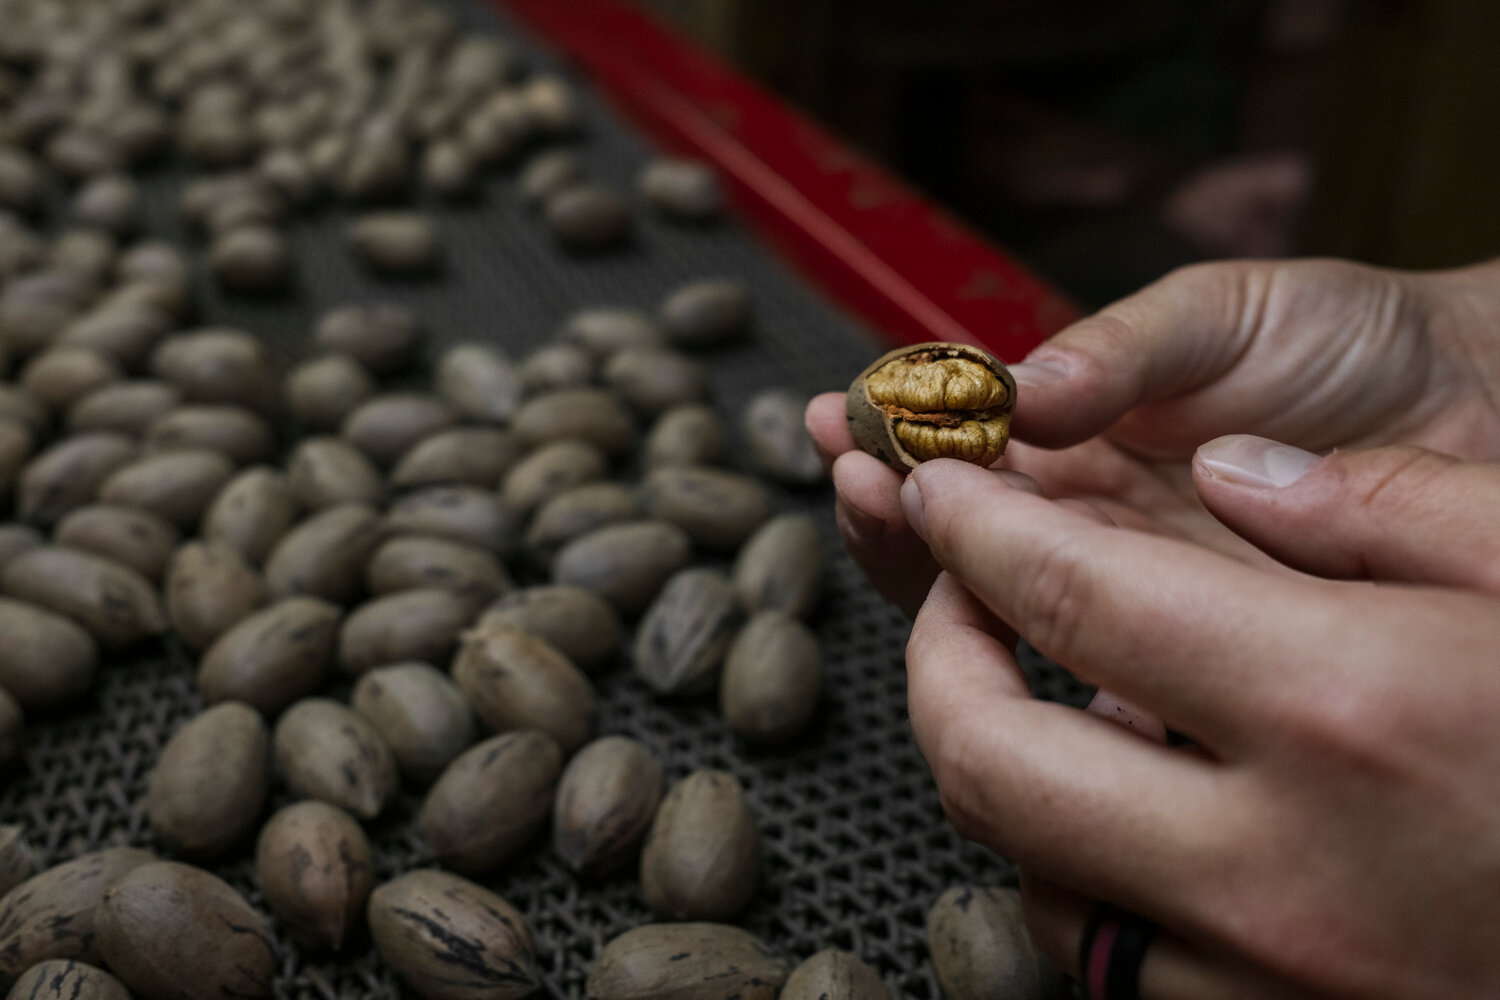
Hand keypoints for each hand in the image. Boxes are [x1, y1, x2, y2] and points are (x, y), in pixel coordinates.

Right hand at [808, 257, 1499, 614]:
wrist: (1475, 402)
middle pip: (959, 531)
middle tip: (853, 476)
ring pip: (1008, 603)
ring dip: (936, 570)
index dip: (897, 432)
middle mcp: (1092, 519)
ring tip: (893, 522)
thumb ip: (1122, 350)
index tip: (844, 420)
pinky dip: (1042, 664)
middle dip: (892, 501)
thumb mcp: (1219, 314)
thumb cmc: (1344, 341)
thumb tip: (1017, 388)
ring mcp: (1137, 590)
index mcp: (1079, 434)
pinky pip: (1100, 674)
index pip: (961, 442)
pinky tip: (996, 636)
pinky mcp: (1194, 655)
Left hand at [901, 445, 1499, 998]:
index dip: (970, 526)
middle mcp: (1283, 868)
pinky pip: (1107, 964)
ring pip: (1027, 876)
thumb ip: (1380, 505)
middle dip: (933, 654)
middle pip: (985, 757)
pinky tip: (1127, 810)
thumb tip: (1229, 473)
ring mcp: (1274, 984)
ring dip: (1000, 767)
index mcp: (1348, 707)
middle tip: (951, 592)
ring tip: (1031, 688)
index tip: (937, 487)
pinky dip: (1078, 875)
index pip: (1068, 594)